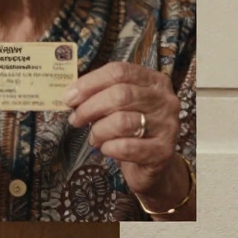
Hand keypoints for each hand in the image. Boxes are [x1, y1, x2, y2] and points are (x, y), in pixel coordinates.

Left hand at [63, 62, 186, 213]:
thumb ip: (102, 95)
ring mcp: (167, 126)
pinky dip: (109, 148)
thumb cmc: (132, 131)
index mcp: (154, 81)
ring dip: (99, 130)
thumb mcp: (120, 107)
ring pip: (122, 121)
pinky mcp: (163, 152)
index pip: (119, 71)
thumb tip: (71, 95)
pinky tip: (106, 149)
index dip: (90, 82)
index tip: (70, 97)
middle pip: (121, 94)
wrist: (154, 166)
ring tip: (94, 138)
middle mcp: (165, 100)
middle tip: (75, 119)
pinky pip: (127, 147)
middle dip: (90, 107)